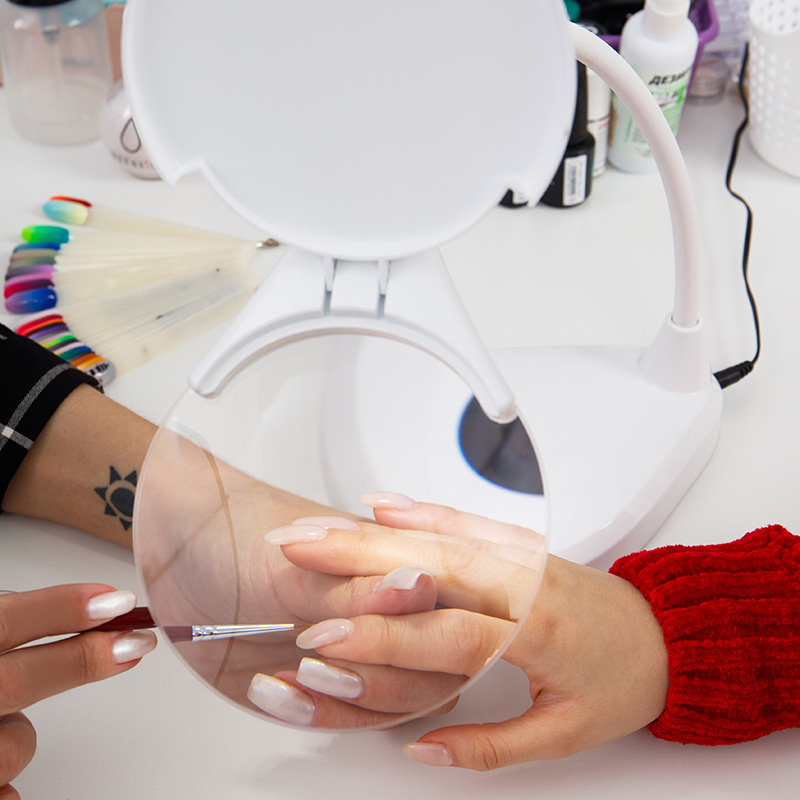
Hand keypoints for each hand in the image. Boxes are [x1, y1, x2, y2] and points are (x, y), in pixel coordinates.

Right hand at [0, 585, 155, 797]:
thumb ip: (1, 625)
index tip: (115, 600)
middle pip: (19, 680)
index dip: (62, 609)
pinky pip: (4, 791)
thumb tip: (82, 612)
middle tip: (134, 645)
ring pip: (14, 742)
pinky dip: (6, 782)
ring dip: (18, 731)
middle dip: (83, 660)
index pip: (4, 620)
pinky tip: (0, 774)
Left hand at [134, 431, 439, 715]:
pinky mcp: (329, 683)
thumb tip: (420, 588)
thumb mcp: (293, 565)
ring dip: (347, 699)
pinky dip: (314, 712)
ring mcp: (360, 648)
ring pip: (394, 701)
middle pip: (430, 667)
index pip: (441, 610)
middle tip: (319, 654)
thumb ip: (358, 587)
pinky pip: (347, 715)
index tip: (345, 630)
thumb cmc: (234, 534)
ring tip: (296, 676)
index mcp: (395, 564)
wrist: (175, 554)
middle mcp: (387, 609)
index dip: (407, 632)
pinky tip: (276, 692)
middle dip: (379, 674)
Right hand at [267, 499, 669, 767]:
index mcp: (538, 636)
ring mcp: (520, 556)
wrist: (667, 633)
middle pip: (430, 565)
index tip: (325, 641)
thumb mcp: (564, 733)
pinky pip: (464, 517)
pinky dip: (419, 506)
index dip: (382, 638)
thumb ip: (490, 746)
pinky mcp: (517, 542)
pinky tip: (379, 502)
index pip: (447, 634)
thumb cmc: (621, 679)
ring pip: (438, 533)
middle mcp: (525, 585)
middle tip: (296, 553)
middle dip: (354, 559)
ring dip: (372, 528)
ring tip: (316, 528)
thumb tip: (423, 750)